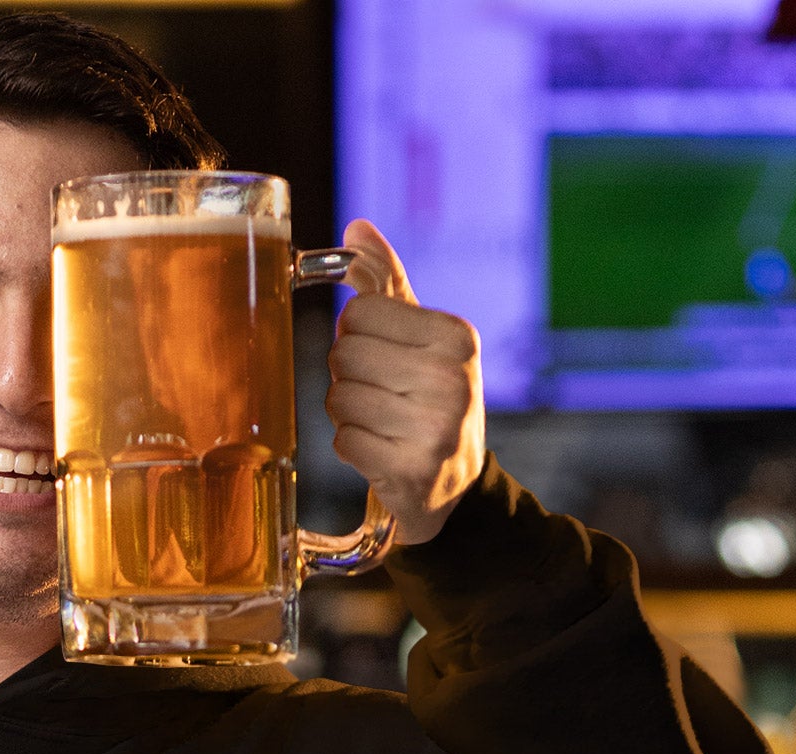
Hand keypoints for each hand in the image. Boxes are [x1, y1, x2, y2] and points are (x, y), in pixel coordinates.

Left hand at [323, 219, 484, 545]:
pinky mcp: (409, 470)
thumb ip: (386, 283)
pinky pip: (342, 442)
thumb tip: (356, 228)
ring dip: (347, 413)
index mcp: (456, 336)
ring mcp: (433, 429)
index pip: (359, 311)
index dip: (356, 333)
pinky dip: (350, 446)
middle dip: (348, 375)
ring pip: (339, 399)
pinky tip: (378, 449)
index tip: (384, 353)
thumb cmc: (430, 400)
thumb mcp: (421, 336)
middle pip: (343, 353)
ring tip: (381, 422)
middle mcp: (452, 379)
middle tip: (380, 393)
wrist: (453, 485)